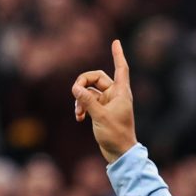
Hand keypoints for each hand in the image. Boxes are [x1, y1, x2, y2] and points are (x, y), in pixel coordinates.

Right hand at [72, 39, 137, 162]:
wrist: (120, 154)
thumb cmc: (115, 135)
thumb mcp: (100, 116)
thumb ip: (87, 101)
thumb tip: (75, 88)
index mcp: (121, 93)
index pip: (121, 68)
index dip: (118, 55)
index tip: (115, 42)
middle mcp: (115, 95)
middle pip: (96, 78)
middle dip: (83, 83)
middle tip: (74, 93)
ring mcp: (108, 103)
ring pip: (90, 91)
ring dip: (80, 98)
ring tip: (78, 112)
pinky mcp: (102, 111)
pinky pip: (88, 102)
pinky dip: (82, 107)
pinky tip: (78, 118)